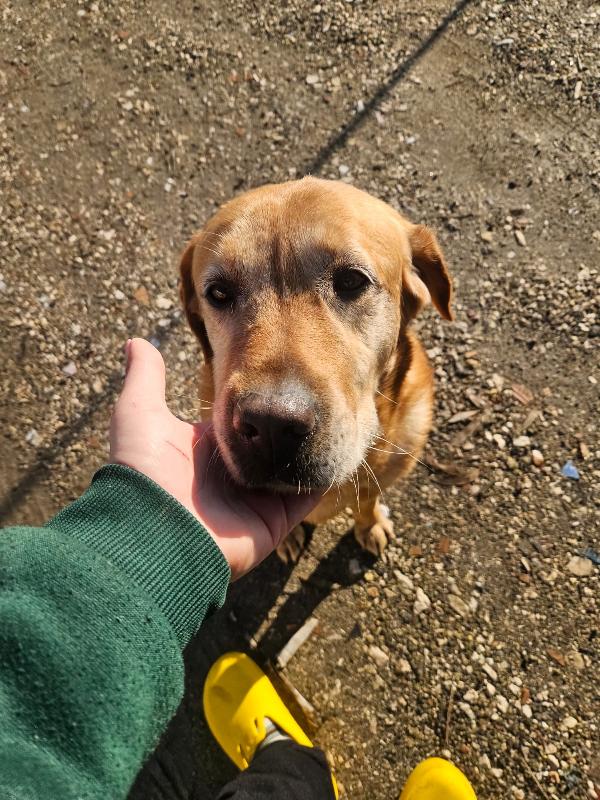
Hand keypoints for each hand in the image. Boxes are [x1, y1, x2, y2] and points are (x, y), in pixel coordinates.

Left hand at [109, 338, 319, 578]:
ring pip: (295, 467)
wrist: (152, 532)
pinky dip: (324, 476)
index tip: (287, 369)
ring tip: (341, 411)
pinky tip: (342, 447)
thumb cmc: (143, 471)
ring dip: (314, 446)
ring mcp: (258, 498)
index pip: (247, 420)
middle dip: (294, 423)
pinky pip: (307, 495)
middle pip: (274, 443)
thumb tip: (135, 340)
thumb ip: (146, 378)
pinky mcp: (277, 519)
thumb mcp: (139, 413)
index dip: (265, 398)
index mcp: (211, 448)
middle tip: (324, 388)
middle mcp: (237, 473)